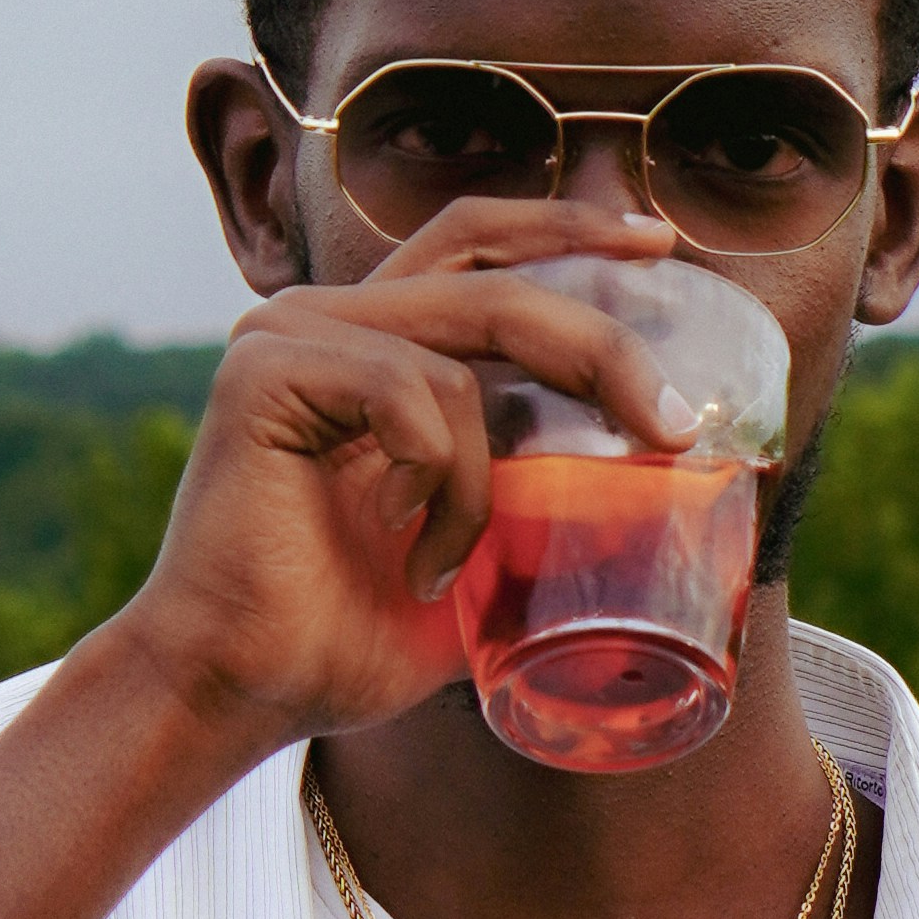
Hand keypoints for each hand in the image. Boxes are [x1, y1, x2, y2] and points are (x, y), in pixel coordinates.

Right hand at [114, 199, 693, 749]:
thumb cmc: (346, 632)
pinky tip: (404, 550)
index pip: (479, 244)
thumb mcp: (481, 551)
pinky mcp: (265, 368)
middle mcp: (329, 318)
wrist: (244, 690)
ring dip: (485, 482)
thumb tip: (662, 475)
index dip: (568, 228)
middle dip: (603, 348)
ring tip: (446, 567)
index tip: (658, 243)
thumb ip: (542, 492)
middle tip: (674, 423)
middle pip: (496, 282)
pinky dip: (436, 480)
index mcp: (375, 340)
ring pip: (463, 357)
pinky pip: (408, 391)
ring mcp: (291, 333)